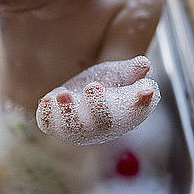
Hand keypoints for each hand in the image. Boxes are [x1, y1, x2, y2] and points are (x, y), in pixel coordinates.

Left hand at [36, 56, 159, 144]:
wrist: (79, 95)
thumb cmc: (107, 85)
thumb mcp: (120, 74)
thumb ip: (132, 70)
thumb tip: (145, 64)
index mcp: (125, 114)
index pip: (136, 111)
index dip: (142, 102)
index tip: (146, 90)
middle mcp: (102, 127)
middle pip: (103, 122)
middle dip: (97, 106)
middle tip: (93, 86)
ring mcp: (77, 129)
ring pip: (73, 128)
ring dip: (68, 112)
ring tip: (64, 94)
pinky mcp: (55, 125)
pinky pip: (50, 125)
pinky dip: (47, 115)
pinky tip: (47, 99)